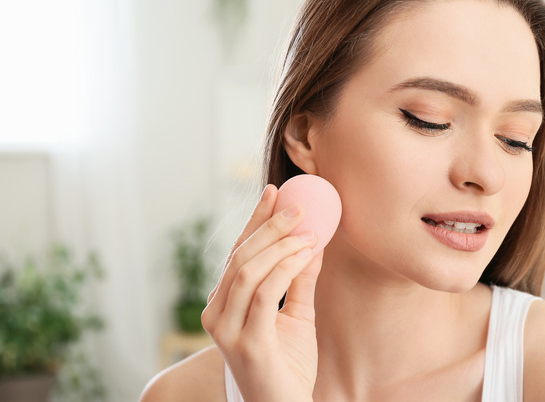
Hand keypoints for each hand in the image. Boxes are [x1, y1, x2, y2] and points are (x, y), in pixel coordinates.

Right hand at [201, 185, 322, 401]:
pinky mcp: (247, 341)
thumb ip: (300, 280)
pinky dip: (287, 267)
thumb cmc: (289, 365)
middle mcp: (217, 313)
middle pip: (240, 256)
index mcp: (224, 304)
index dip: (255, 220)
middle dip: (269, 225)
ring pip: (249, 270)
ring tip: (309, 232)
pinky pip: (266, 292)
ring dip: (282, 244)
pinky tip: (306, 253)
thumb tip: (313, 241)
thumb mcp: (297, 314)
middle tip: (297, 205)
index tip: (275, 193)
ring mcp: (227, 329)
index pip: (237, 253)